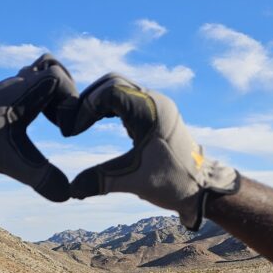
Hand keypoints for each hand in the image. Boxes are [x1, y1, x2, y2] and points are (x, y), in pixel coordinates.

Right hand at [56, 73, 238, 227]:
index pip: (110, 91)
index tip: (73, 131)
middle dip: (88, 101)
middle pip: (112, 82)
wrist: (202, 189)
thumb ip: (100, 181)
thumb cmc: (173, 182)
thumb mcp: (133, 181)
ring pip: (120, 88)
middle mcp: (156, 101)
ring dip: (97, 102)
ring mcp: (158, 105)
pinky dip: (109, 107)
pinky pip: (127, 98)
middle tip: (72, 124)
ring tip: (81, 124)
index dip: (85, 107)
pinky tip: (97, 123)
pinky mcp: (157, 113)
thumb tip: (70, 189)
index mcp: (152, 111)